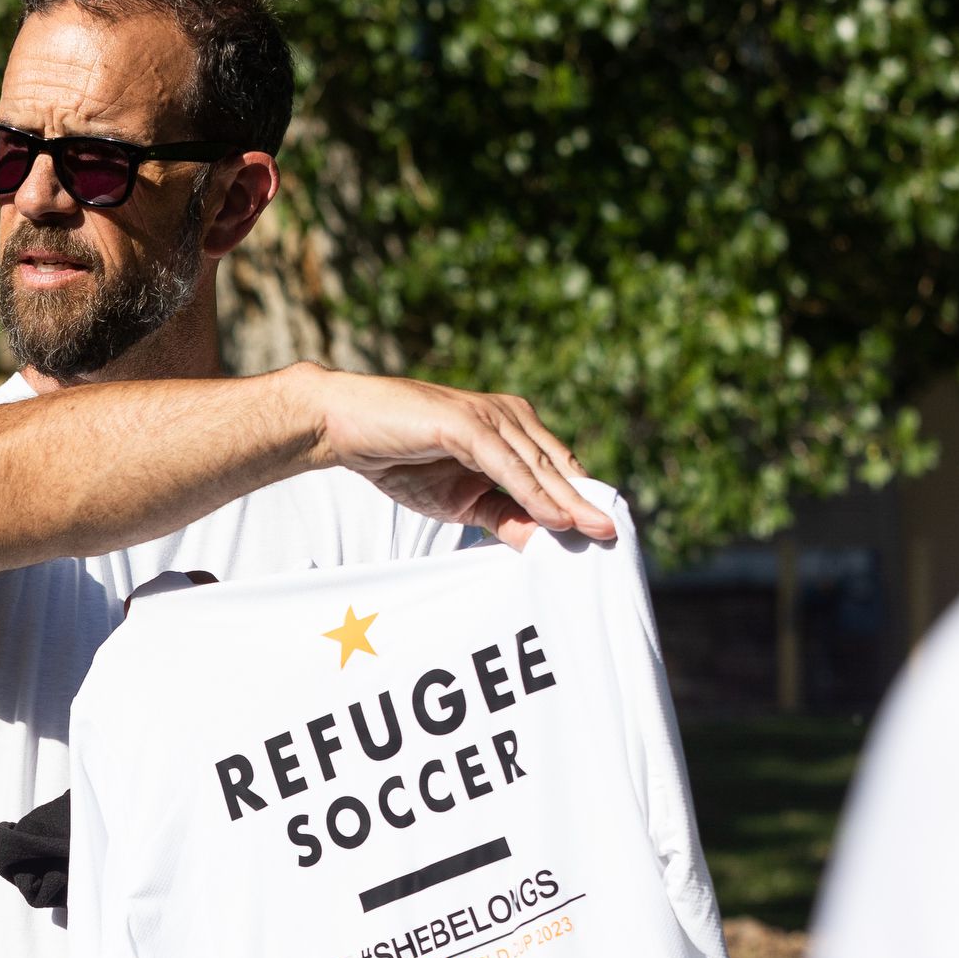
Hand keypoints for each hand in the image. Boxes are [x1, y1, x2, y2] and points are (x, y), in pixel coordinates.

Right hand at [306, 369, 615, 544]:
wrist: (345, 428)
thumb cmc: (400, 459)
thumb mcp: (460, 500)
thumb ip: (503, 516)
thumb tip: (543, 541)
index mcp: (511, 430)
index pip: (556, 469)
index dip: (580, 500)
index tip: (604, 533)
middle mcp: (507, 417)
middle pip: (556, 468)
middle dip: (585, 503)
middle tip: (613, 535)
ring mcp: (488, 417)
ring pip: (538, 467)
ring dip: (567, 501)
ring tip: (594, 531)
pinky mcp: (466, 425)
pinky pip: (507, 465)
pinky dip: (532, 492)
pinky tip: (554, 516)